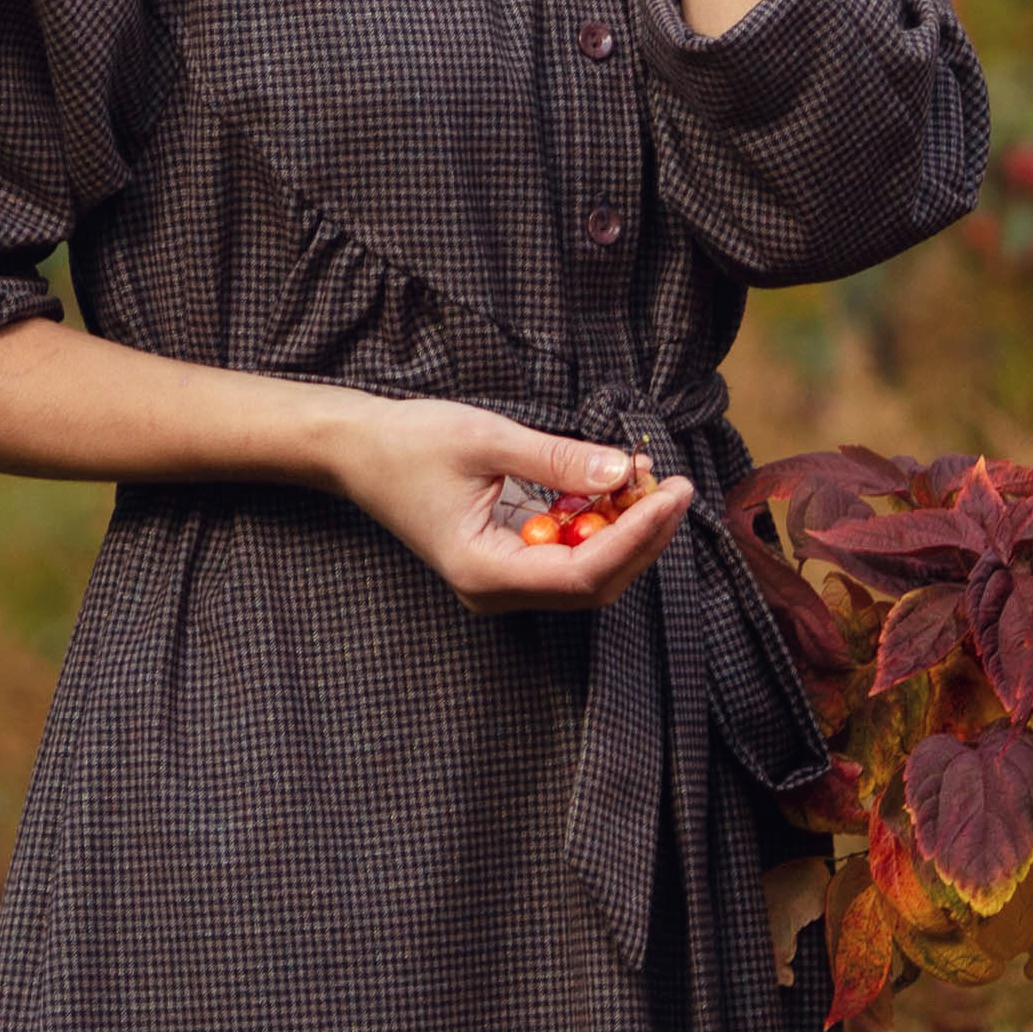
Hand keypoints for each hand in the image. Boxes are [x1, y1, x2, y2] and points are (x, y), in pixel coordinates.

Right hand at [326, 397, 691, 616]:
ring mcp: (501, 580)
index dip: (636, 536)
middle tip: (674, 487)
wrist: (358, 451)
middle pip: (593, 583)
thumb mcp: (488, 440)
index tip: (671, 494)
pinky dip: (598, 525)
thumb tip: (623, 471)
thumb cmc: (410, 443)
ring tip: (649, 482)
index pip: (582, 572)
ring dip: (624, 532)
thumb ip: (559, 460)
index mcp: (484, 572)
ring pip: (585, 574)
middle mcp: (495, 591)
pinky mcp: (506, 560)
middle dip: (641, 537)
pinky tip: (615, 488)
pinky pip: (567, 555)